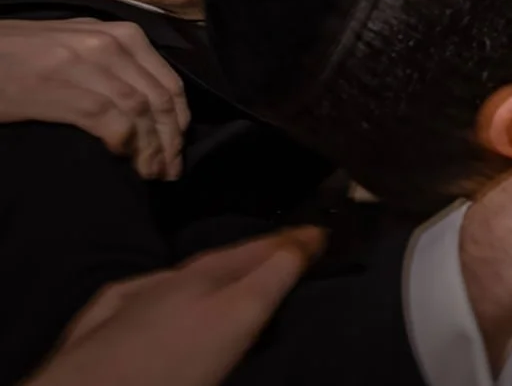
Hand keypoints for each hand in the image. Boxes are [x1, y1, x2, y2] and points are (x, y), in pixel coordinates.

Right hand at [0, 19, 188, 179]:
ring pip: (141, 113)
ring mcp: (87, 66)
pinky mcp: (62, 90)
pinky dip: (125, 145)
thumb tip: (148, 101)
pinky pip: (111, 121)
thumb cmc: (20, 52)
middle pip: (160, 101)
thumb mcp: (79, 44)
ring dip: (151, 150)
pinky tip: (122, 160)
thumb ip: (115, 62)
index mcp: (122, 35)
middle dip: (171, 141)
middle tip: (170, 171)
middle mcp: (111, 45)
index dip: (179, 121)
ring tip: (151, 174)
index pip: (169, 82)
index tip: (179, 149)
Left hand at [26, 228, 323, 385]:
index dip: (295, 242)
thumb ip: (271, 278)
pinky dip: (163, 288)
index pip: (264, 251)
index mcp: (212, 278)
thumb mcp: (238, 317)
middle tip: (290, 246)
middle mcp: (175, 281)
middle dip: (260, 250)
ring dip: (216, 269)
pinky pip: (140, 294)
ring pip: (185, 276)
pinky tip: (160, 294)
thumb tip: (306, 240)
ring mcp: (135, 300)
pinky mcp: (103, 324)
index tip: (322, 233)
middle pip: (226, 260)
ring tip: (236, 271)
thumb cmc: (172, 366)